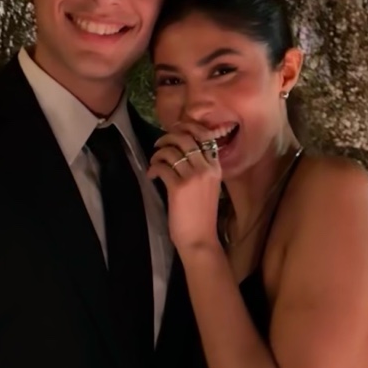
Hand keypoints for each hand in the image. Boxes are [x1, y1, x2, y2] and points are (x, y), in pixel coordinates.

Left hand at [147, 120, 224, 253]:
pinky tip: (151, 175)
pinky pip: (161, 166)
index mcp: (216, 167)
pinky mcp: (178, 187)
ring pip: (171, 150)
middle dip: (168, 136)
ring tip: (154, 162)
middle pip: (185, 138)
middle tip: (159, 144)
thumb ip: (201, 168)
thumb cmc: (203, 215)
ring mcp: (193, 177)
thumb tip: (181, 151)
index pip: (204, 136)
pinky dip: (153, 168)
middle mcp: (206, 168)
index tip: (175, 129)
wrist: (200, 239)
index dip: (187, 127)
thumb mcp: (208, 186)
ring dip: (158, 153)